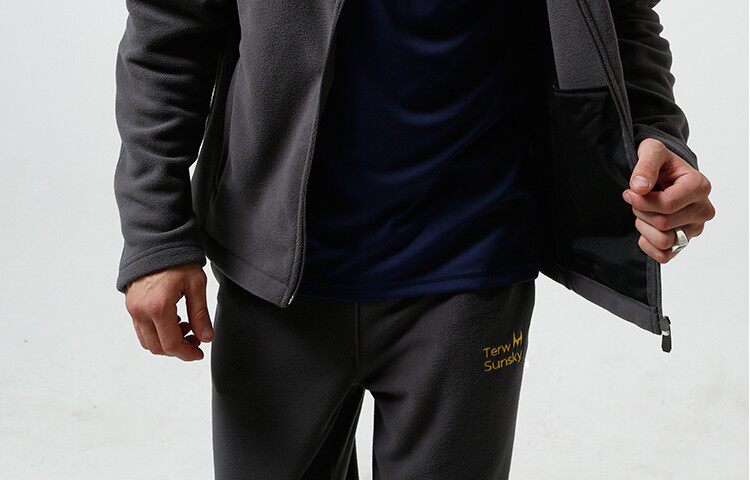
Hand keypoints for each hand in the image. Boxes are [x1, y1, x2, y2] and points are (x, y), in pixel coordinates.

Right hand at [125, 264, 212, 360]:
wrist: (157, 241)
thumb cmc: (178, 259)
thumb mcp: (196, 285)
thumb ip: (200, 315)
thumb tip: (206, 338)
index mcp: (158, 306)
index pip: (171, 345)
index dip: (187, 354)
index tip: (199, 353)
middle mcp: (140, 310)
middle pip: (157, 348)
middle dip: (178, 349)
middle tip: (195, 339)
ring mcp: (132, 308)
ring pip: (147, 341)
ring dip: (166, 342)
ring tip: (185, 326)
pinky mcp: (130, 305)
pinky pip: (141, 329)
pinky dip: (157, 332)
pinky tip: (173, 320)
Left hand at [622, 138, 714, 263]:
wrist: (665, 174)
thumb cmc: (661, 163)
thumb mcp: (651, 151)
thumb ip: (646, 164)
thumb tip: (639, 187)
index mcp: (700, 186)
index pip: (666, 205)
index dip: (641, 201)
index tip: (630, 191)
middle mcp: (703, 210)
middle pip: (663, 223)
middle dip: (642, 211)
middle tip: (639, 200)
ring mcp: (695, 229)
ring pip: (663, 241)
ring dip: (644, 227)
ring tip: (644, 212)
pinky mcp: (685, 243)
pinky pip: (663, 255)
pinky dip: (648, 244)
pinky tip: (646, 227)